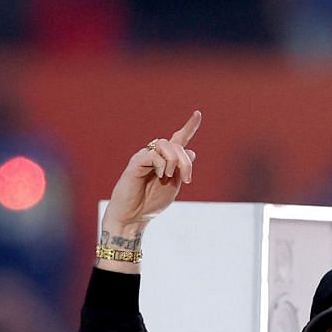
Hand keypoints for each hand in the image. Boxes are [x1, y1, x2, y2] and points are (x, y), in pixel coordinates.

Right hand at [105, 110, 200, 226]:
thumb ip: (182, 170)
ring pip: (166, 145)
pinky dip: (161, 164)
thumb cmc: (150, 204)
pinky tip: (159, 175)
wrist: (133, 217)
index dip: (189, 127)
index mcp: (166, 161)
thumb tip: (192, 152)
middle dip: (186, 161)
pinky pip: (153, 154)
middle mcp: (155, 156)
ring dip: (175, 160)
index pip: (179, 140)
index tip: (198, 114)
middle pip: (177, 144)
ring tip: (169, 176)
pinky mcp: (136, 163)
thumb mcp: (174, 186)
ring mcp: (145, 158)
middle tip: (187, 179)